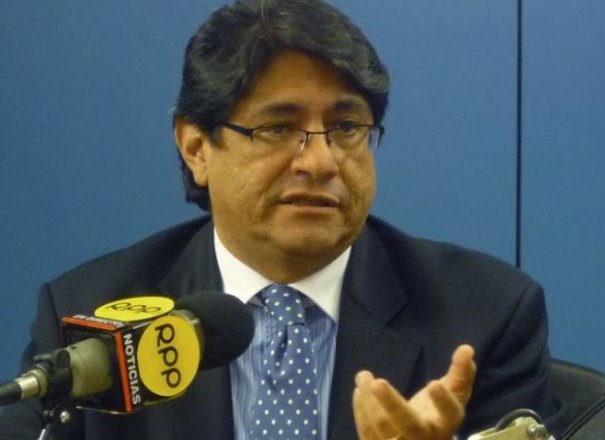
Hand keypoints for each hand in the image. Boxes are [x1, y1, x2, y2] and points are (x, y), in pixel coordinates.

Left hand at [353, 344, 475, 439]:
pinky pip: (367, 432)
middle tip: (378, 382)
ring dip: (369, 400)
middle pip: (409, 424)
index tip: (433, 383)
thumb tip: (467, 348)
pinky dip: (361, 411)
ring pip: (382, 427)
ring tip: (363, 376)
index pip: (449, 413)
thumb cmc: (437, 416)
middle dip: (392, 404)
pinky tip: (359, 390)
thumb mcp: (453, 396)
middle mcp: (425, 439)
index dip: (443, 401)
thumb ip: (461, 373)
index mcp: (445, 424)